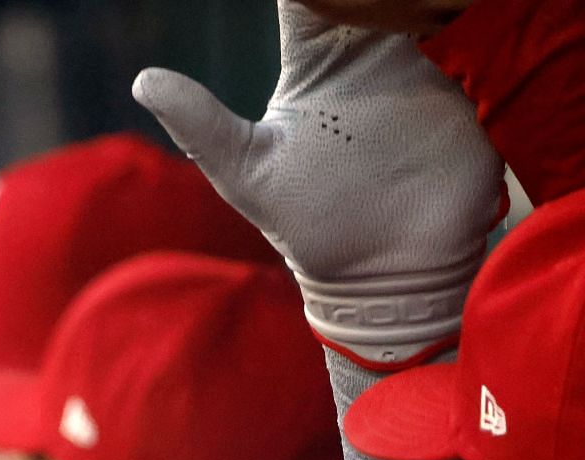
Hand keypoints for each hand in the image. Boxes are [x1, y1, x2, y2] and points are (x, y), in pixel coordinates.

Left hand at [134, 0, 499, 366]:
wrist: (385, 274)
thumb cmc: (308, 225)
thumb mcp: (246, 171)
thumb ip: (200, 124)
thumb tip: (143, 80)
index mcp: (319, 61)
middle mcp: (375, 52)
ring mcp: (429, 64)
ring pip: (424, 3)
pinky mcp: (472, 85)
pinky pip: (475, 35)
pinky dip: (464, 17)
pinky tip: (446, 10)